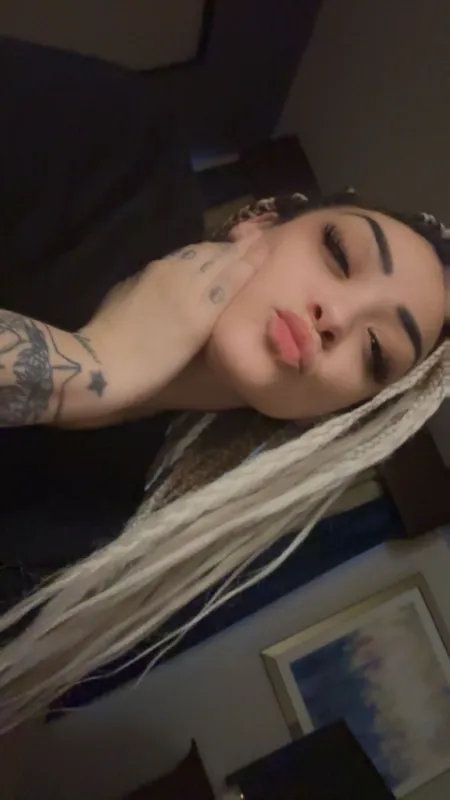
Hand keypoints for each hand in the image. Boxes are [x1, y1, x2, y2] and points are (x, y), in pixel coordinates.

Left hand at [81, 237, 257, 410]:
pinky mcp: (131, 287)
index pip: (228, 258)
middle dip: (231, 250)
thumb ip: (225, 287)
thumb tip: (249, 258)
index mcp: (192, 281)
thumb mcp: (197, 324)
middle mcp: (173, 271)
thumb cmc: (154, 360)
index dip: (249, 253)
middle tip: (252, 249)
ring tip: (227, 259)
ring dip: (210, 255)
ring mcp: (150, 277)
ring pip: (189, 257)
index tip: (268, 246)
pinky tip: (191, 278)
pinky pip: (170, 268)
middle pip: (209, 253)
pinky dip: (189, 266)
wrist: (99, 367)